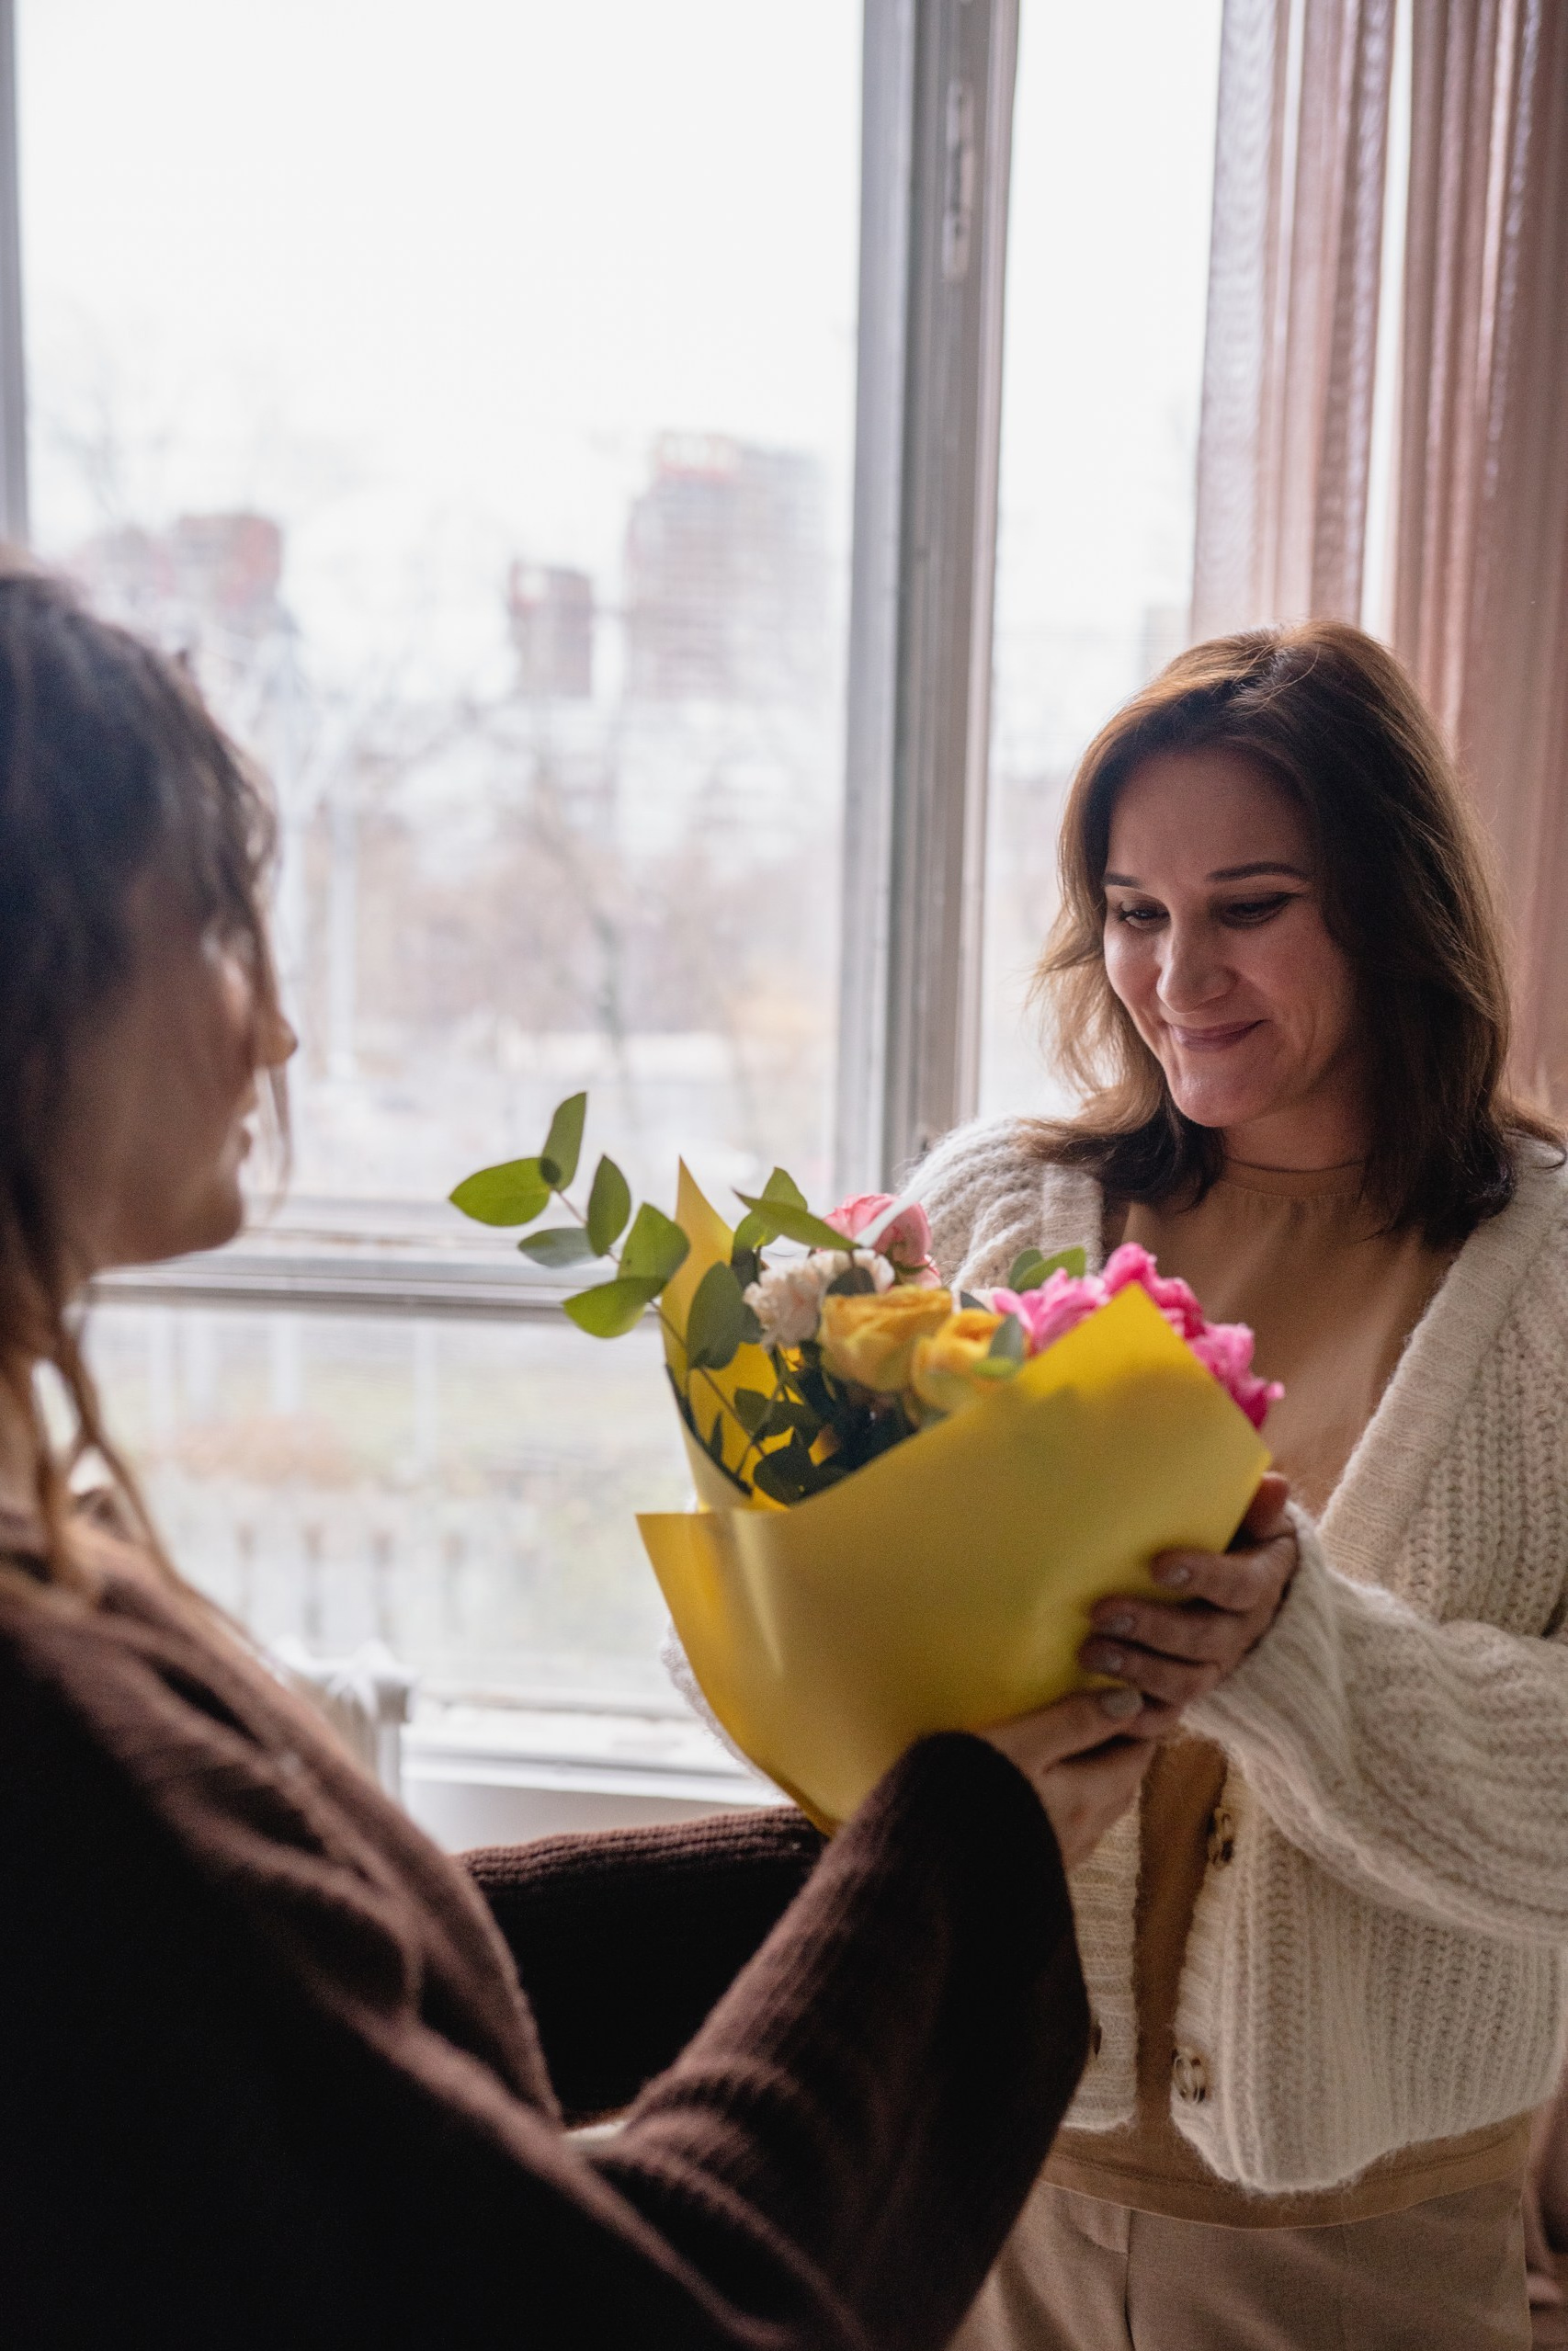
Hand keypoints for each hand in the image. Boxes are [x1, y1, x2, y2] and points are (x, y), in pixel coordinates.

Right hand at [981, 1686, 1155, 1866]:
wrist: (928, 1876)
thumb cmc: (969, 1796)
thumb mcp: (1021, 1746)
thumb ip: (1073, 1722)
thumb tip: (1131, 1700)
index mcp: (1086, 1798)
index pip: (1133, 1759)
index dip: (1140, 1729)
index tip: (1135, 1701)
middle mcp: (1081, 1833)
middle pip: (1121, 1789)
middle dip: (1125, 1756)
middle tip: (1113, 1723)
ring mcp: (1058, 1857)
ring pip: (1098, 1816)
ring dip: (1103, 1786)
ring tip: (1084, 1758)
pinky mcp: (1031, 1872)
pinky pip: (1072, 1837)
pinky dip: (1076, 1811)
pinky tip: (1050, 1802)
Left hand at [1077, 1472, 1296, 1737]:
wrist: (1248, 1589)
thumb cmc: (1237, 1541)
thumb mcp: (1253, 1520)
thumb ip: (1256, 1506)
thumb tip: (1273, 1485)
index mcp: (1259, 1583)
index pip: (1239, 1585)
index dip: (1203, 1576)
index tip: (1159, 1564)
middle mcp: (1241, 1630)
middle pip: (1205, 1640)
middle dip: (1153, 1628)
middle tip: (1104, 1612)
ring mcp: (1215, 1665)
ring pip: (1187, 1681)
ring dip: (1138, 1669)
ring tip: (1090, 1651)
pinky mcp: (1188, 1689)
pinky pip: (1170, 1715)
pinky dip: (1139, 1717)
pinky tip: (1102, 1703)